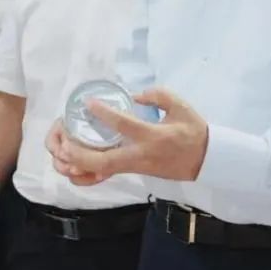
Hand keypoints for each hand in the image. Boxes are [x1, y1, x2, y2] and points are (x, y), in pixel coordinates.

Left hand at [48, 88, 207, 184]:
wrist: (206, 160)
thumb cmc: (193, 131)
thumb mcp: (181, 106)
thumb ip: (157, 95)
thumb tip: (133, 95)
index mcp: (153, 136)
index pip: (124, 125)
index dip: (104, 114)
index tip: (88, 103)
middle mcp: (141, 155)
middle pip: (106, 160)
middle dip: (81, 153)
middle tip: (65, 141)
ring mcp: (137, 167)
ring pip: (104, 170)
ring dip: (81, 163)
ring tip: (64, 151)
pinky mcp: (135, 172)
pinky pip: (108, 173)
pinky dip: (90, 171)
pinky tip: (75, 163)